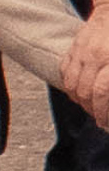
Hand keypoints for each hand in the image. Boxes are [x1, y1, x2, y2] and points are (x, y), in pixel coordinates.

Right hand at [65, 7, 108, 128]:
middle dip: (93, 110)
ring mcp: (80, 51)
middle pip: (85, 92)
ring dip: (81, 101)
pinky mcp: (73, 48)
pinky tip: (81, 93)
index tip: (106, 123)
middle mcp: (93, 56)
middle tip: (102, 121)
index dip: (103, 112)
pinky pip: (65, 72)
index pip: (101, 94)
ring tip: (93, 109)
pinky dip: (71, 86)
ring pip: (72, 85)